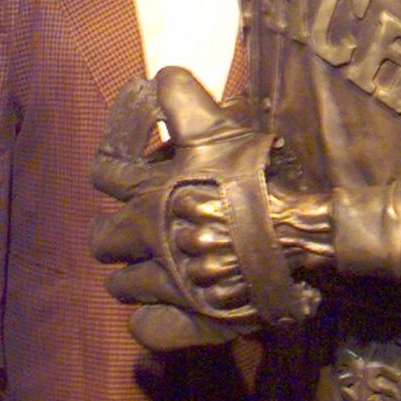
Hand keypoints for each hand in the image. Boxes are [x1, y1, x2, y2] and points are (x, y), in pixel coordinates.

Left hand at [90, 66, 321, 350]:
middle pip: (102, 240)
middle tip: (134, 230)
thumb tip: (159, 74)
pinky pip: (146, 327)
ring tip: (155, 267)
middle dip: (113, 234)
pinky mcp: (190, 318)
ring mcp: (168, 282)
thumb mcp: (218, 129)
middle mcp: (149, 238)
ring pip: (121, 286)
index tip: (122, 175)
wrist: (297, 232)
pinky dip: (150, 319)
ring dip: (132, 276)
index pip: (103, 176)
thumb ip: (182, 100)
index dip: (108, 171)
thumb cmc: (257, 177)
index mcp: (151, 192)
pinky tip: (163, 307)